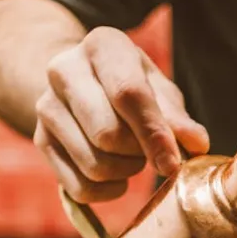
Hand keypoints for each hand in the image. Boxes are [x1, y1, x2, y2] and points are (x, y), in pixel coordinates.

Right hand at [34, 26, 209, 202]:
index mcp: (102, 46)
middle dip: (138, 153)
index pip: (128, 95)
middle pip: (107, 134)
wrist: (82, 85)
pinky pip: (80, 188)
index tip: (173, 164)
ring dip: (125, 172)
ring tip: (132, 156)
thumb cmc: (132, 86)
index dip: (154, 135)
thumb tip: (196, 144)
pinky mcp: (40, 141)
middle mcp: (64, 70)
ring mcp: (46, 107)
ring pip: (94, 165)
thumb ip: (177, 117)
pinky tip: (117, 176)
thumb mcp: (159, 90)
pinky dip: (108, 191)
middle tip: (148, 149)